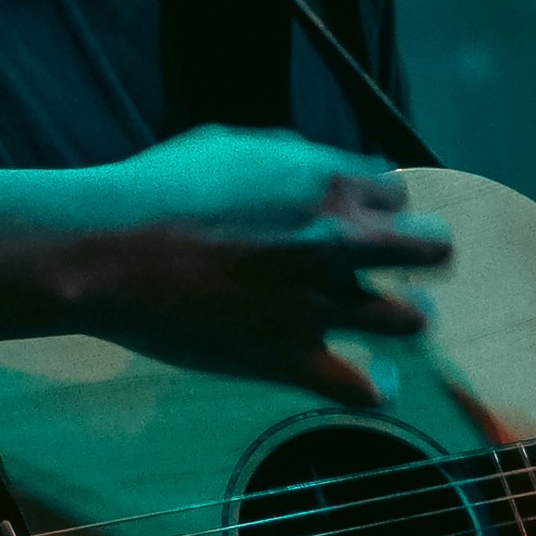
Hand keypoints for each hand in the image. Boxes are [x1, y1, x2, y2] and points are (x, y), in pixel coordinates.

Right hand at [56, 128, 450, 404]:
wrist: (108, 250)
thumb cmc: (156, 191)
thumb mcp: (226, 145)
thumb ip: (284, 154)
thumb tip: (313, 161)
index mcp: (323, 182)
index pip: (395, 192)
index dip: (384, 206)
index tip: (370, 219)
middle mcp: (335, 240)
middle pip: (427, 248)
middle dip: (427, 255)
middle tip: (418, 265)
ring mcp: (317, 301)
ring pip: (409, 318)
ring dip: (409, 320)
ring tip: (403, 322)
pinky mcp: (290, 355)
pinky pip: (362, 387)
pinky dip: (376, 390)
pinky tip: (378, 387)